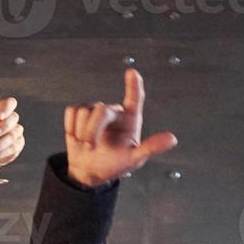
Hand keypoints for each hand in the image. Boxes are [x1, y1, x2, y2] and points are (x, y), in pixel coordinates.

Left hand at [0, 97, 25, 166]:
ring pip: (13, 135)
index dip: (7, 107)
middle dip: (5, 126)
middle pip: (14, 118)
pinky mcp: (16, 146)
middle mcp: (9, 121)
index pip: (10, 103)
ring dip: (1, 144)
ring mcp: (14, 133)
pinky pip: (14, 148)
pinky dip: (3, 152)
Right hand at [65, 69, 177, 187]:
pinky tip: (77, 137)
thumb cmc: (114, 164)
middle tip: (90, 147)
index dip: (133, 85)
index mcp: (130, 119)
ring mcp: (96, 111)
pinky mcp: (79, 113)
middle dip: (91, 131)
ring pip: (83, 111)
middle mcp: (114, 112)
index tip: (132, 73)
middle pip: (100, 110)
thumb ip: (152, 147)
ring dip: (81, 133)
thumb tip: (172, 139)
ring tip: (87, 145)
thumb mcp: (134, 159)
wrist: (89, 171)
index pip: (134, 98)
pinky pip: (71, 112)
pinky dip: (71, 129)